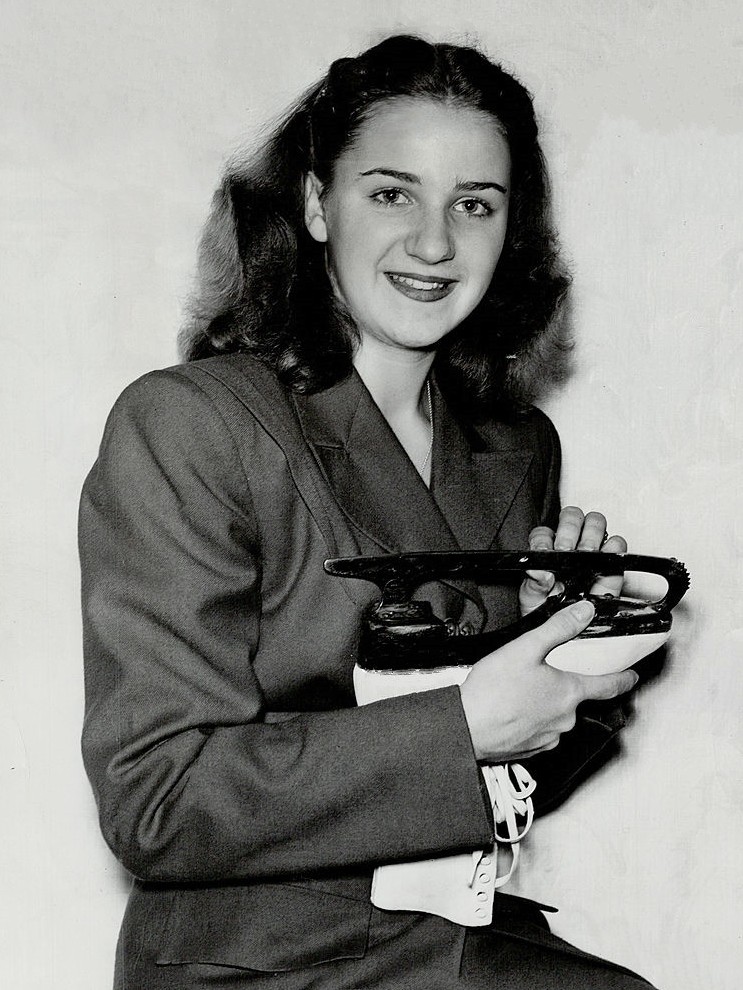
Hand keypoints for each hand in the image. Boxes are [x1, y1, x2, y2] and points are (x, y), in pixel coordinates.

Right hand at [460, 599, 637, 762]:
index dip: (623, 679)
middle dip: (563, 688)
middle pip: (575, 700)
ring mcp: (549, 737)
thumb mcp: (526, 648)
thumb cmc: (492, 691)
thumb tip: (584, 612)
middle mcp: (565, 719)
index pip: (609, 685)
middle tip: (540, 676)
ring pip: (556, 716)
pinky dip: (530, 721)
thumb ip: (558, 628)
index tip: (631, 676)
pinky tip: (512, 710)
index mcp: (568, 693)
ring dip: (545, 705)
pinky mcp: (532, 750)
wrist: (465, 728)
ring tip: (519, 692)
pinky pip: (540, 732)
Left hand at [519, 506, 627, 615]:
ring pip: (595, 522)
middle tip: (566, 550)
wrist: (567, 635)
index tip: (546, 551)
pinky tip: (603, 560)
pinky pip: (618, 544)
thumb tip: (540, 571)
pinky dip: (613, 547)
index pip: (543, 532)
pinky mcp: (612, 564)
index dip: (544, 538)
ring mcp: (592, 553)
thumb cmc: (547, 614)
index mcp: (545, 551)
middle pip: (572, 517)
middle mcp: (569, 547)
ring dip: (590, 534)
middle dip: (569, 529)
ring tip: (586, 554)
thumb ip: (534, 583)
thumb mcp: (533, 600)